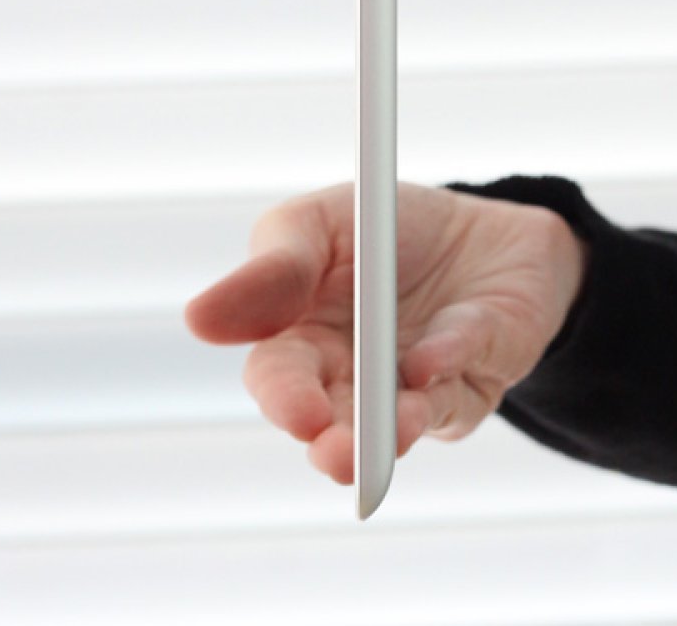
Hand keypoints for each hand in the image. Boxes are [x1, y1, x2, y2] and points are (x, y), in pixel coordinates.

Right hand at [185, 180, 588, 484]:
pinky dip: (450, 358)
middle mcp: (358, 383)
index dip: (285, 399)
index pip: (282, 382)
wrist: (477, 224)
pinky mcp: (476, 379)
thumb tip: (198, 319)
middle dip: (339, 445)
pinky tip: (434, 359)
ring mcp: (419, 391)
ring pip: (406, 422)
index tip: (297, 411)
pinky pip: (466, 371)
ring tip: (398, 425)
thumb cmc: (381, 229)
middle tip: (337, 453)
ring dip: (398, 428)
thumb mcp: (317, 223)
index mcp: (304, 344)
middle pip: (338, 424)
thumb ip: (273, 267)